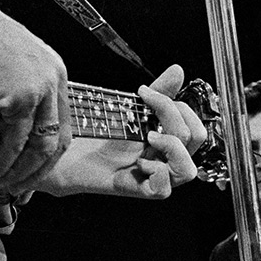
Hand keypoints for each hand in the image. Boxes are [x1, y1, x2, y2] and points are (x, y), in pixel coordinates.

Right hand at [0, 8, 71, 192]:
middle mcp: (54, 81)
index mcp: (55, 73)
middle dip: (37, 171)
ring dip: (17, 172)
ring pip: (37, 147)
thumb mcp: (7, 70)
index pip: (61, 125)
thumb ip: (14, 102)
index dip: (46, 155)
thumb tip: (5, 137)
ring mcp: (40, 89)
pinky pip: (14, 142)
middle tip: (19, 189)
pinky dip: (2, 162)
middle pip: (56, 141)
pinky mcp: (20, 97)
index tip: (30, 173)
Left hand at [33, 64, 207, 198]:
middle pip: (195, 141)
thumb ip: (157, 95)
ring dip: (172, 146)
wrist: (64, 155)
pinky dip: (155, 172)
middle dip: (175, 116)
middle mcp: (164, 161)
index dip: (180, 107)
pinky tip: (138, 161)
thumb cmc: (97, 134)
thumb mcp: (131, 110)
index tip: (145, 92)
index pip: (196, 128)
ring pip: (188, 170)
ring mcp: (152, 177)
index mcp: (167, 143)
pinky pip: (162, 190)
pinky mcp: (133, 189)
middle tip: (148, 109)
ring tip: (149, 136)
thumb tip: (178, 71)